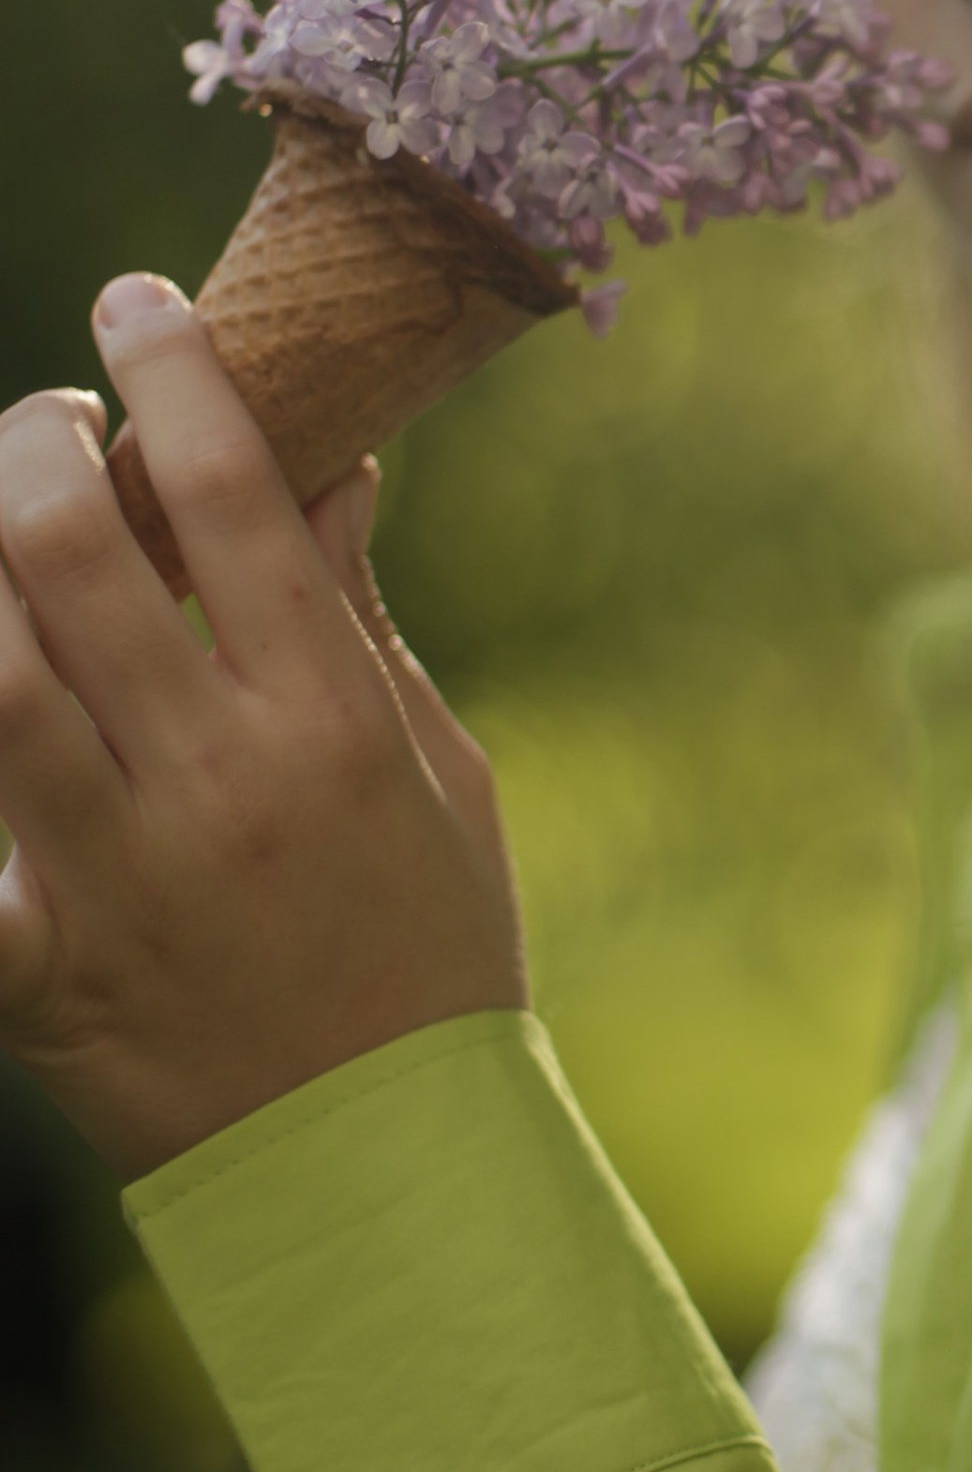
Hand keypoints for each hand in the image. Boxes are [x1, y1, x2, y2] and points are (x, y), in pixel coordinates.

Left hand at [0, 274, 526, 1182]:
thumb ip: (354, 617)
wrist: (379, 1169)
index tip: (131, 302)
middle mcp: (215, 783)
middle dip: (28, 446)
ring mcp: (112, 876)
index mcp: (330, 721)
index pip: (231, 491)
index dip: (168, 369)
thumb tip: (325, 464)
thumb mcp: (432, 770)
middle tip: (39, 426)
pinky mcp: (31, 969)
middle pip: (67, 551)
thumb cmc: (426, 952)